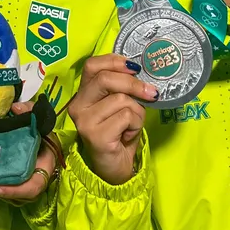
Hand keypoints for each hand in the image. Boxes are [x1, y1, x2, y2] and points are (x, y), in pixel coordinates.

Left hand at [0, 101, 55, 202]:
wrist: (43, 143)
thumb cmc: (43, 137)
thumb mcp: (43, 124)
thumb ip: (32, 114)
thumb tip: (16, 108)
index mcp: (42, 170)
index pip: (31, 187)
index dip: (13, 190)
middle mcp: (27, 182)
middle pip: (6, 192)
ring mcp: (13, 183)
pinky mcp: (2, 179)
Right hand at [67, 54, 156, 184]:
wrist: (114, 168)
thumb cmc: (119, 133)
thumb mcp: (120, 104)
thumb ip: (123, 87)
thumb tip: (141, 70)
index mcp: (82, 93)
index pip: (92, 65)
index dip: (115, 61)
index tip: (135, 67)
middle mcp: (77, 105)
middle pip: (106, 79)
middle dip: (134, 84)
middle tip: (151, 93)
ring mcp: (84, 121)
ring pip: (121, 99)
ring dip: (137, 111)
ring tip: (132, 125)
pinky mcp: (95, 135)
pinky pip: (126, 117)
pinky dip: (136, 124)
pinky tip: (128, 135)